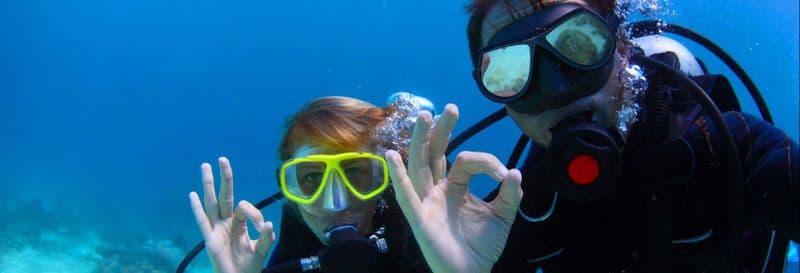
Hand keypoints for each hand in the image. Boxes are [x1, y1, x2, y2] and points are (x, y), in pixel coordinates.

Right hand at [189, 157, 274, 272]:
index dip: (255, 214)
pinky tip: (193, 195)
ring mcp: (217, 229)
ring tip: (205, 166)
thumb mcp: (261, 252)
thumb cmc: (249, 267)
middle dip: (224, 178)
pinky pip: (202, 222)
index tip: (264, 227)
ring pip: (212, 203)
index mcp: (240, 224)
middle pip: (225, 196)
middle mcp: (227, 223)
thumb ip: (266, 239)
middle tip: (222, 159)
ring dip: (208, 185)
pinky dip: (197, 209)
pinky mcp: (210, 239)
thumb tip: (269, 224)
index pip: (245, 207)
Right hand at [385, 104, 522, 272]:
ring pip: (418, 166)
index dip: (486, 162)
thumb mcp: (503, 217)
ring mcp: (426, 202)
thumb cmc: (482, 247)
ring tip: (423, 117)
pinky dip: (397, 177)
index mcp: (455, 186)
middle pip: (434, 153)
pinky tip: (391, 156)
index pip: (465, 160)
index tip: (504, 173)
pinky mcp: (419, 219)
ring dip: (419, 141)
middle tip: (450, 108)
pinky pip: (406, 197)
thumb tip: (515, 172)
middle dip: (440, 130)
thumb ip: (510, 195)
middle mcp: (437, 190)